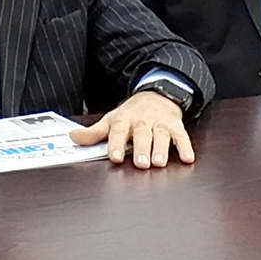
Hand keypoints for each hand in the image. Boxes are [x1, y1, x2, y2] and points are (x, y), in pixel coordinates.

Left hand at [69, 91, 192, 168]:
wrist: (156, 96)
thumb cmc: (131, 114)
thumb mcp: (111, 120)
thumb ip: (93, 133)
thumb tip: (73, 137)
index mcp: (124, 120)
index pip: (118, 132)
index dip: (115, 144)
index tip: (114, 157)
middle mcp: (142, 121)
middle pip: (142, 135)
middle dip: (141, 149)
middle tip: (140, 163)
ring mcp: (160, 123)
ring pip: (161, 136)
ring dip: (161, 149)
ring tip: (159, 162)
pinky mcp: (176, 126)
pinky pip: (182, 136)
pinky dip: (185, 147)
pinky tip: (188, 158)